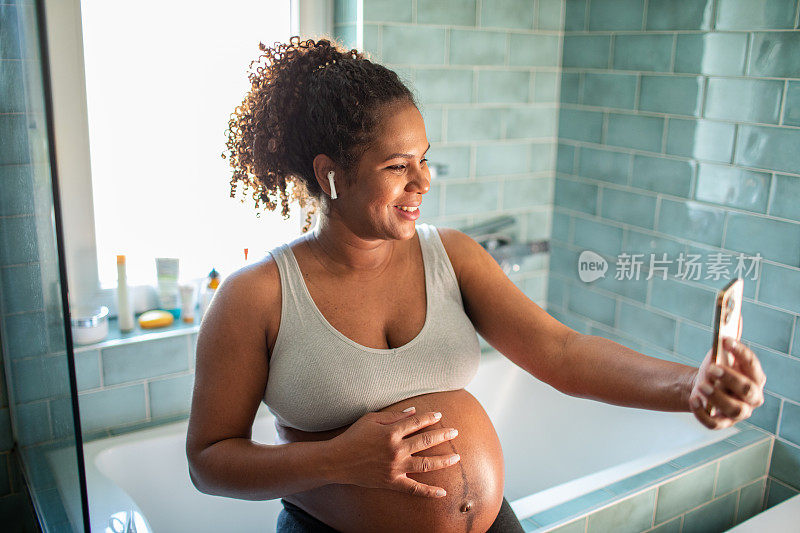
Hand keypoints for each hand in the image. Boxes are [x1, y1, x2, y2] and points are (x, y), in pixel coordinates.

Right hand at [327, 407, 459, 497]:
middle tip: (455, 432)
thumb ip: (394, 415)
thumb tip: (414, 412)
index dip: (429, 417)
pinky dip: (429, 492)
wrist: (337, 460)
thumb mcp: (371, 419)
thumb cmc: (353, 436)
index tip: (439, 415)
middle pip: (426, 441)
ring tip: (457, 457)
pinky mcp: (392, 482)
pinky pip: (414, 489)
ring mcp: (395, 468)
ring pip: (426, 464)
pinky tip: (443, 492)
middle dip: (443, 435)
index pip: (417, 422)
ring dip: (443, 461)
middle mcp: (396, 450)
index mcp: (391, 432)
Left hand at [688, 317, 766, 428]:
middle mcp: (752, 397)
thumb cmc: (717, 366)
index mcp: (756, 376)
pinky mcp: (722, 423)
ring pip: (734, 409)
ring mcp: (739, 412)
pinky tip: (693, 399)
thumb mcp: (722, 352)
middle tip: (711, 368)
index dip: (741, 352)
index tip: (725, 340)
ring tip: (701, 385)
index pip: (752, 364)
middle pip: (747, 389)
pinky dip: (703, 414)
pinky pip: (714, 424)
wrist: (703, 386)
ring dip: (717, 397)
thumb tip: (734, 313)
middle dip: (730, 378)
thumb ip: (730, 337)